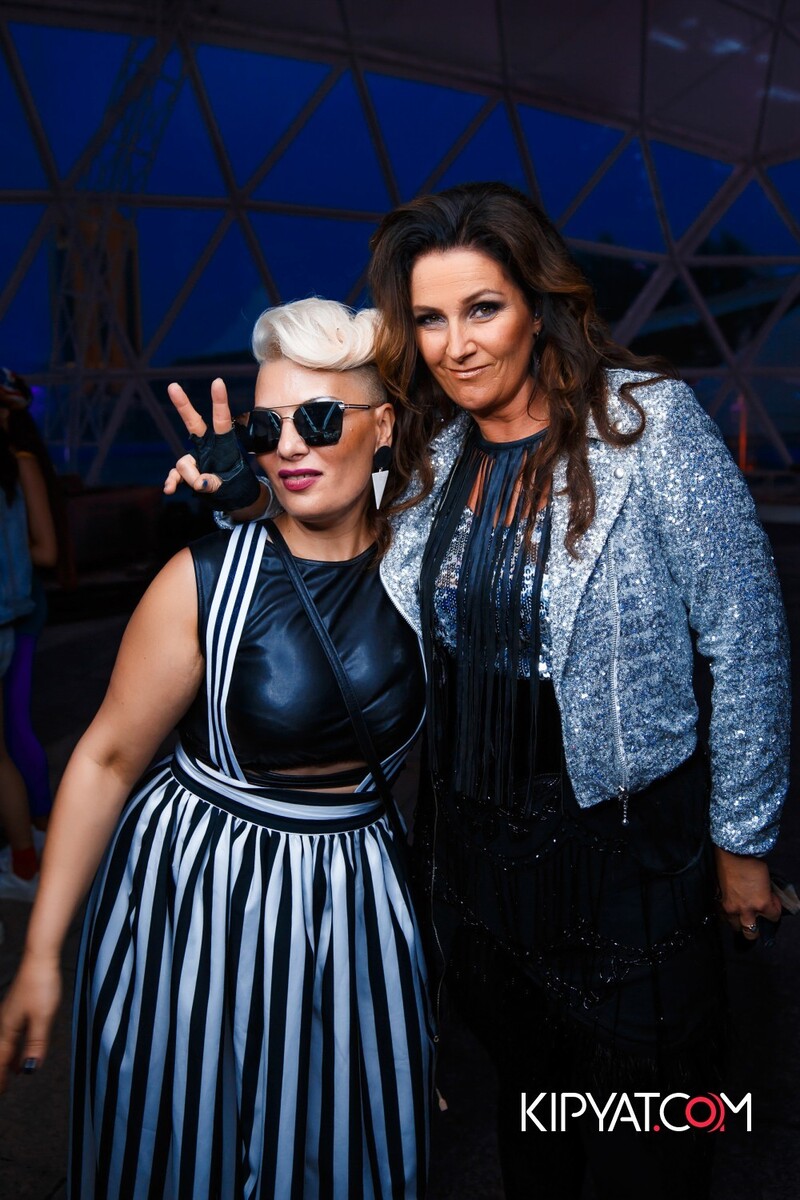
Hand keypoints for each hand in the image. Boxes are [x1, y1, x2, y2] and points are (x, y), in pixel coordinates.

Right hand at [0, 954, 61, 1089]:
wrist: (39, 959)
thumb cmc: (40, 986)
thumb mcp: (43, 1018)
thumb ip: (36, 1043)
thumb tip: (30, 1068)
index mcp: (7, 1029)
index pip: (0, 1060)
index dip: (0, 1078)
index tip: (1, 1093)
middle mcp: (4, 1024)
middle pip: (0, 1054)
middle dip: (1, 1071)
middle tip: (3, 1089)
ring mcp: (10, 1015)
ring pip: (6, 1044)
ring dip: (8, 1060)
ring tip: (12, 1074)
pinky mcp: (17, 1008)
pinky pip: (12, 1035)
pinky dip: (14, 1047)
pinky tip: (21, 1050)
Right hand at [164, 378, 264, 512]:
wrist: (232, 498)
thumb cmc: (235, 486)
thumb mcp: (230, 485)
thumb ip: (214, 483)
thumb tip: (198, 483)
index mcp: (223, 445)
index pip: (221, 420)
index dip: (219, 401)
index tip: (218, 382)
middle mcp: (207, 447)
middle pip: (193, 423)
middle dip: (183, 405)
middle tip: (173, 386)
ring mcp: (195, 459)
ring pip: (184, 462)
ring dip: (190, 476)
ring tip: (202, 486)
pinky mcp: (186, 473)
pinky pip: (175, 475)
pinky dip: (172, 482)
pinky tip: (169, 489)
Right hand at [714, 846, 781, 941]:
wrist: (731, 851)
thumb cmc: (751, 861)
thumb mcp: (766, 880)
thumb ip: (766, 894)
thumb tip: (765, 898)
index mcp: (762, 903)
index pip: (773, 917)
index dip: (774, 910)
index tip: (772, 904)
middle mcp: (746, 910)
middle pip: (752, 933)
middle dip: (756, 929)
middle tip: (757, 921)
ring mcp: (730, 908)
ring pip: (736, 928)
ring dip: (740, 924)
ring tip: (742, 918)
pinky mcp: (718, 902)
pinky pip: (722, 917)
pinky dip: (727, 916)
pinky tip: (730, 911)